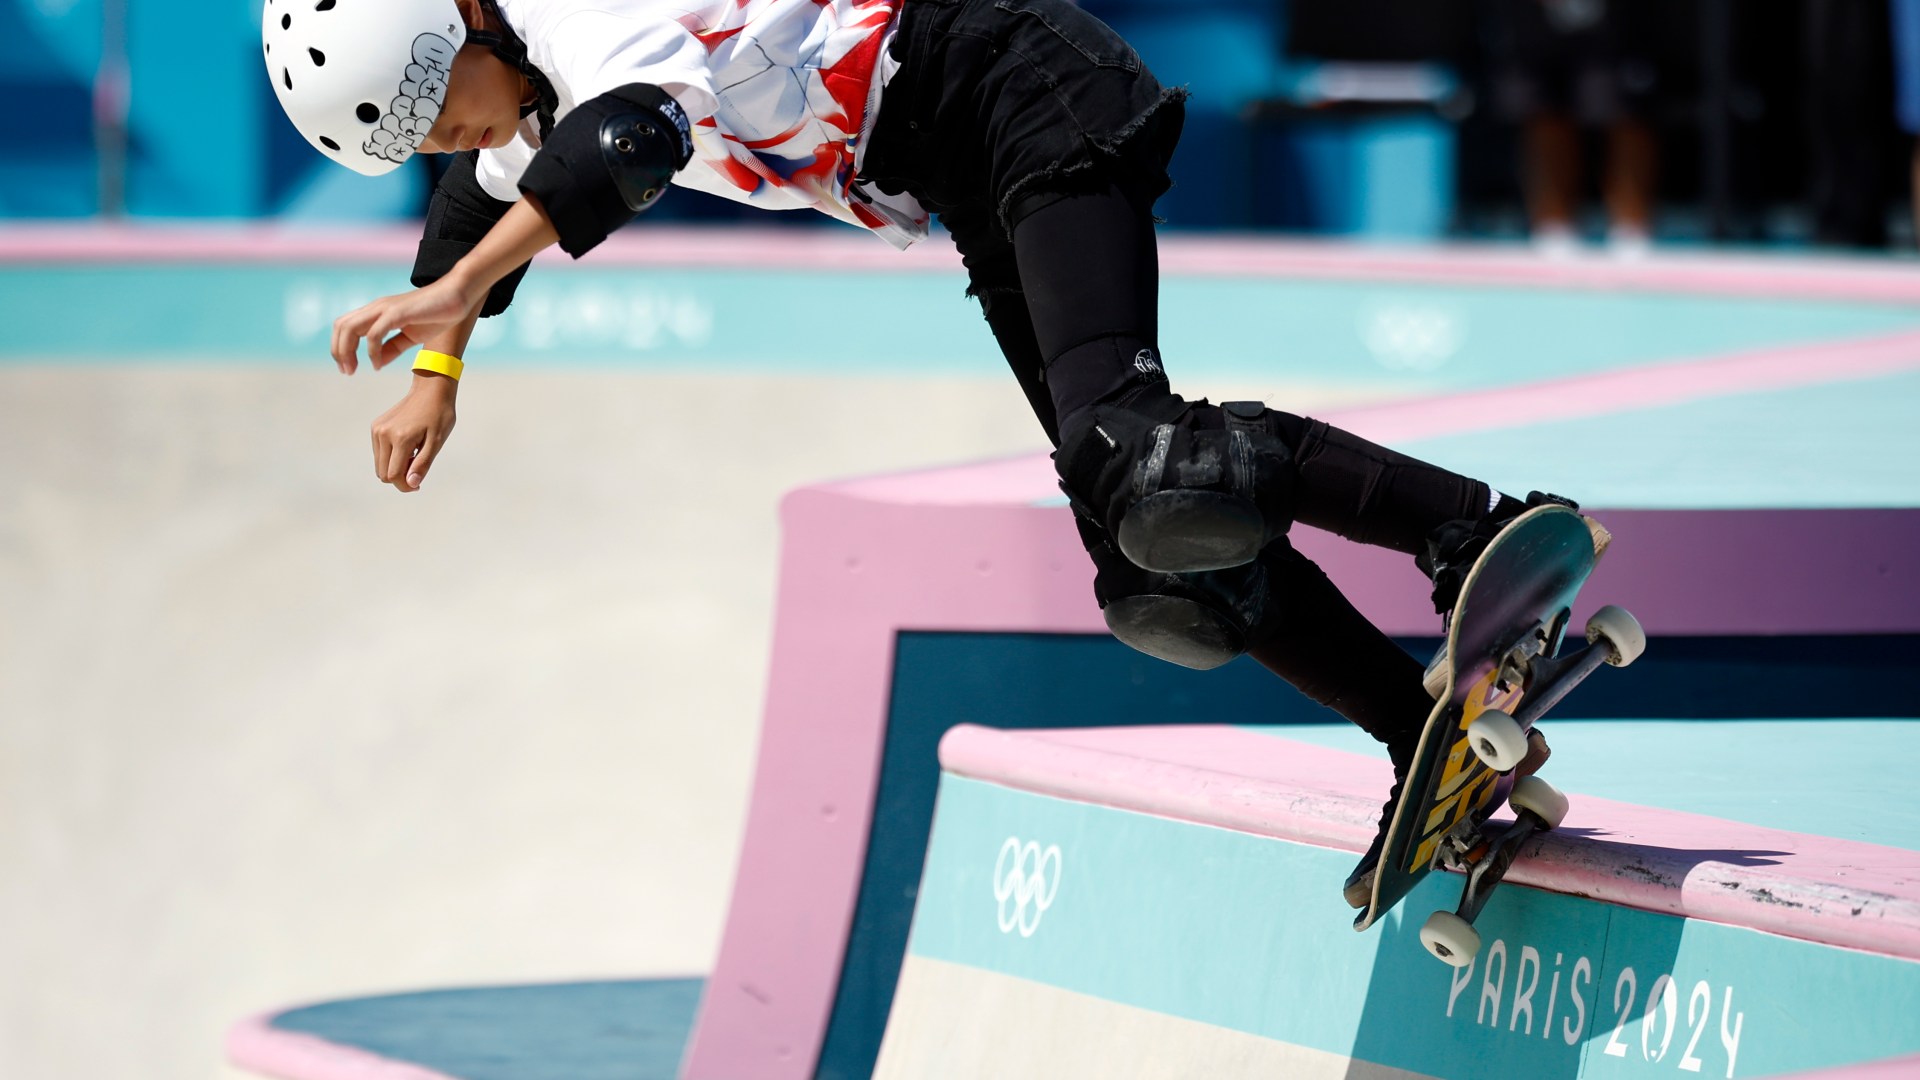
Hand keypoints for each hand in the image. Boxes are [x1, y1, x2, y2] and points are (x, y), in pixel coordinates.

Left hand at [331, 276, 480, 373]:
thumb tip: (377, 362)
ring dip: (347, 351)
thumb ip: (393, 348)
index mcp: (378, 312)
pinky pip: (374, 334)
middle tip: (346, 372)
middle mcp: (376, 308)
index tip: (348, 368)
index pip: (346, 326)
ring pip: (350, 328)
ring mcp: (385, 309)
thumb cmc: (437, 314)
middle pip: (341, 326)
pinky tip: (378, 364)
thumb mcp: (411, 336)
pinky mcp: (396, 313)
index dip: (341, 347)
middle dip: (338, 351)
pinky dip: (371, 352)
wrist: (457, 297)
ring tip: (353, 369)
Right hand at [371, 374, 457, 491]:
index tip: (418, 485)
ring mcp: (377, 430)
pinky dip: (391, 457)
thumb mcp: (437, 442)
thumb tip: (411, 484)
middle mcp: (383, 434)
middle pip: (383, 473)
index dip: (405, 486)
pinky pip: (379, 453)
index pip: (393, 475)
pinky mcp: (375, 427)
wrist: (430, 390)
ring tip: (414, 455)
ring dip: (395, 467)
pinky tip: (407, 447)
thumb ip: (423, 464)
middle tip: (418, 467)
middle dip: (400, 478)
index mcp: (400, 438)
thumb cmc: (439, 416)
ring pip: (379, 465)